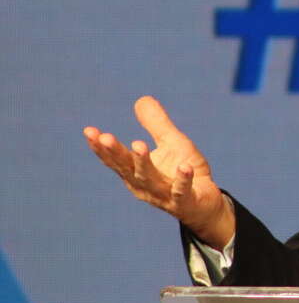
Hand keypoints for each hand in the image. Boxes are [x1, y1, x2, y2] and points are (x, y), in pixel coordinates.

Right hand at [83, 96, 233, 248]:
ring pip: (151, 180)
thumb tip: (142, 99)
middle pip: (128, 169)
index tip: (89, 131)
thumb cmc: (184, 172)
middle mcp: (145, 187)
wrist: (206, 204)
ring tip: (138, 144)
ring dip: (143, 163)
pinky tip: (184, 167)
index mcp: (136, 173)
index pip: (116, 160)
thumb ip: (156, 124)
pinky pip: (183, 191)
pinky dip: (182, 180)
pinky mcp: (186, 202)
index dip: (102, 147)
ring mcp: (165, 196)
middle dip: (116, 153)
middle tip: (105, 137)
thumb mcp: (171, 143)